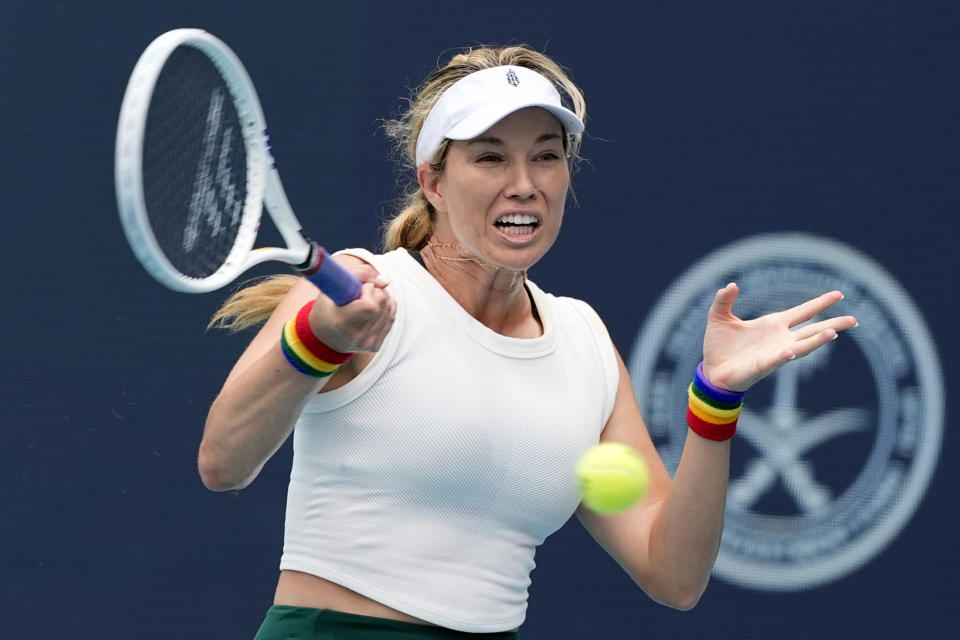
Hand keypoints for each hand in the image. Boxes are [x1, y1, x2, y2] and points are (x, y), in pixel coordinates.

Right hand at [306, 259, 395, 353]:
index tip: (361, 288)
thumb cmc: (327, 308)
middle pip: (382, 304)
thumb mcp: (333, 286)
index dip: (370, 291)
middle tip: (362, 292)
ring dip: (381, 298)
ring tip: (365, 299)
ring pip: (389, 308)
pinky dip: (385, 308)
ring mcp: (368, 343)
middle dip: (376, 290)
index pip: (371, 306)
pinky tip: (371, 309)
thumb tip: (385, 281)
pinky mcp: (376, 345)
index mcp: (342, 323)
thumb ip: (359, 274)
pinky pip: (391, 317)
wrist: (325, 336)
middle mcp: (357, 336)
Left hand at [701, 284, 856, 391]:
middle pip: (812, 330)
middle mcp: (779, 339)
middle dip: (833, 324)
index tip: (839, 295)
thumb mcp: (718, 317)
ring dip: (816, 340)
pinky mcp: (761, 367)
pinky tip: (791, 350)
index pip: (802, 312)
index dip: (820, 303)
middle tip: (855, 320)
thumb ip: (724, 300)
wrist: (711, 372)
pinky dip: (783, 355)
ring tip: (833, 332)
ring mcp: (773, 353)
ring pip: (801, 347)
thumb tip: (732, 285)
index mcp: (773, 324)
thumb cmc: (719, 346)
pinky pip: (775, 360)